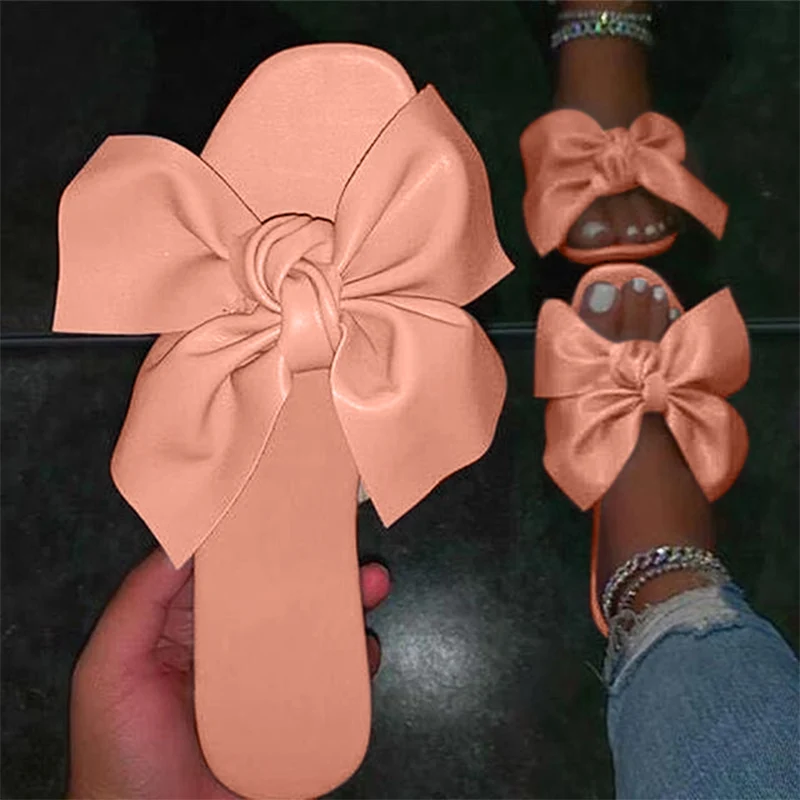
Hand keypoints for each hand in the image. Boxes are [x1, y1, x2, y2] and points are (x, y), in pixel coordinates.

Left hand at [68, 548, 390, 798]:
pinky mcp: (295, 717)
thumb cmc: (122, 754)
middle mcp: (233, 647)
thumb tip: (189, 538)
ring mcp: (268, 683)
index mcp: (189, 627)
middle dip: (316, 566)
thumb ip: (139, 601)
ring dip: (344, 604)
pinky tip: (364, 650)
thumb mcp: (109, 669)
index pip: (228, 571)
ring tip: (370, 585)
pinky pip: (330, 682)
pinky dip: (354, 660)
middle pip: (280, 595)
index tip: (288, 508)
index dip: (257, 538)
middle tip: (345, 540)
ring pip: (312, 631)